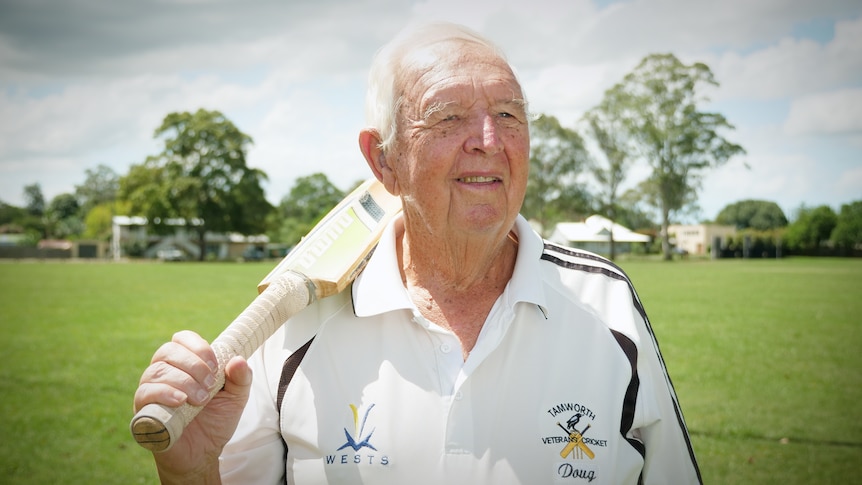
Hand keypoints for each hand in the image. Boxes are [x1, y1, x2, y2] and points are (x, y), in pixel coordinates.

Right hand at [133, 330, 251, 483]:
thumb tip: (238, 360)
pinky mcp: (143, 410)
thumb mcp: (236, 397)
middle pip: (168, 351)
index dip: (198, 347)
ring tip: (201, 399)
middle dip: (193, 364)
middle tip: (210, 384)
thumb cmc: (216, 420)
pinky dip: (164, 393)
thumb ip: (241, 378)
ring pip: (157, 371)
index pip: (182, 339)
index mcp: (185, 363)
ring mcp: (151, 390)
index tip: (215, 365)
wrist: (203, 452)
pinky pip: (144, 393)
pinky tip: (181, 401)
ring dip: (184, 381)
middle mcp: (164, 372)